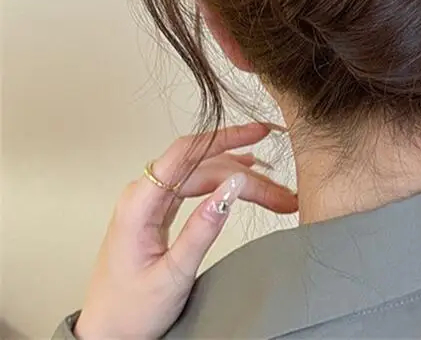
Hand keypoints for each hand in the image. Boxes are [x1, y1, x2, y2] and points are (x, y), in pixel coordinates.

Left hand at [73, 122, 296, 339]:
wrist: (105, 337)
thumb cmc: (129, 313)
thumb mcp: (173, 275)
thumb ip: (203, 228)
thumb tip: (233, 188)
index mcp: (139, 203)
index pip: (187, 152)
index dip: (225, 136)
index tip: (258, 132)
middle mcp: (144, 194)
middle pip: (205, 168)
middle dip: (248, 176)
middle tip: (282, 193)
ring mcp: (152, 201)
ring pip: (205, 176)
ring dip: (241, 181)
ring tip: (276, 193)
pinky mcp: (159, 211)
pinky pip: (196, 186)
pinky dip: (224, 184)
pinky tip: (245, 180)